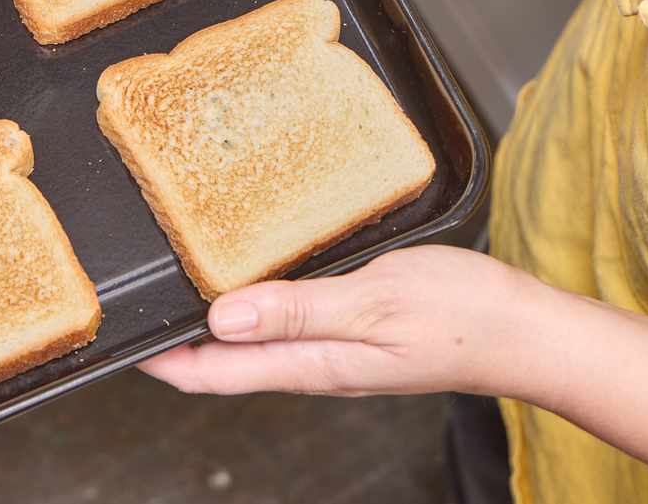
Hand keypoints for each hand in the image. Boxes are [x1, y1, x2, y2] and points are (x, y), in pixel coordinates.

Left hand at [139, 245, 548, 397]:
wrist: (528, 329)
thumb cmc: (462, 316)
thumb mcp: (374, 304)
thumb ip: (298, 311)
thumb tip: (222, 318)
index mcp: (313, 363)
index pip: (215, 373)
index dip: (161, 361)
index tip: (119, 340)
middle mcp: (316, 361)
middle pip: (226, 360)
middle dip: (177, 339)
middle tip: (137, 303)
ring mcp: (335, 347)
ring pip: (255, 339)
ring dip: (214, 318)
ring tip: (178, 282)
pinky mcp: (355, 327)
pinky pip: (289, 319)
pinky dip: (256, 301)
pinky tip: (252, 273)